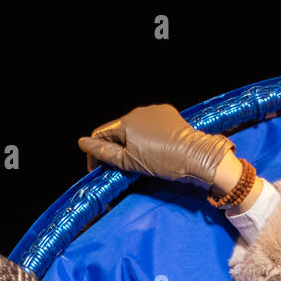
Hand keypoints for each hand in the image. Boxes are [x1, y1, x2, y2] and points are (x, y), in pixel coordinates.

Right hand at [78, 103, 233, 188]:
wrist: (198, 157)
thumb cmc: (164, 162)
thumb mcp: (131, 162)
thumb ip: (105, 153)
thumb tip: (83, 143)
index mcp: (126, 123)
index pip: (100, 134)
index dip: (95, 152)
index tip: (97, 169)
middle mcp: (138, 112)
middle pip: (118, 131)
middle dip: (116, 148)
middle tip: (122, 168)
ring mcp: (154, 111)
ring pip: (135, 127)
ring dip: (133, 142)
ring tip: (142, 159)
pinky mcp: (168, 114)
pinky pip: (151, 124)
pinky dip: (148, 136)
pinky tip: (156, 148)